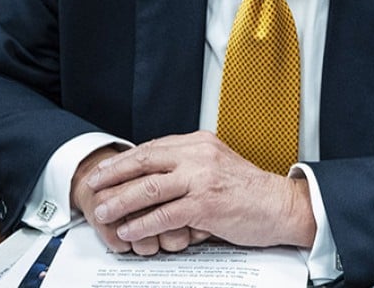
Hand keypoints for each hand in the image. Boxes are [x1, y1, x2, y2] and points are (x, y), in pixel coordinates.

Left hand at [75, 131, 315, 254]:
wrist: (280, 205)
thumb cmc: (250, 191)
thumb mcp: (217, 165)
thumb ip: (189, 166)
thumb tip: (156, 176)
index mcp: (199, 143)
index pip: (152, 147)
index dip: (125, 159)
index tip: (106, 168)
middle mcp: (199, 155)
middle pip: (144, 161)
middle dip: (114, 175)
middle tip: (94, 185)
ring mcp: (202, 179)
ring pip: (149, 188)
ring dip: (121, 202)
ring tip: (104, 212)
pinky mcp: (205, 204)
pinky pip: (165, 214)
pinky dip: (143, 224)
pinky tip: (130, 231)